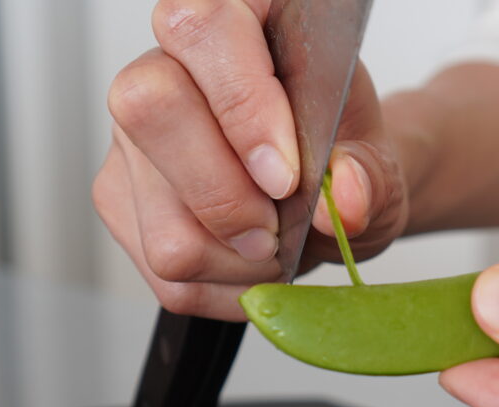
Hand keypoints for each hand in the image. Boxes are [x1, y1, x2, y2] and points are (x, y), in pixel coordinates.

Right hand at [93, 0, 407, 319]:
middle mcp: (168, 68)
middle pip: (149, 109)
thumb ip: (370, 176)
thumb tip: (348, 197)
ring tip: (274, 246)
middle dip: (226, 196)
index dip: (242, 104)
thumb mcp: (377, 164)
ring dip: (234, 258)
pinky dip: (222, 287)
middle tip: (276, 227)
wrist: (330, 202)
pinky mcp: (121, 199)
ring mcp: (132, 138)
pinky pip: (160, 269)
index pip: (205, 28)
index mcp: (239, 24)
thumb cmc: (345, 161)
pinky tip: (251, 266)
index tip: (285, 176)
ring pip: (160, 219)